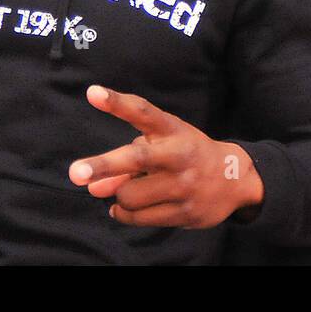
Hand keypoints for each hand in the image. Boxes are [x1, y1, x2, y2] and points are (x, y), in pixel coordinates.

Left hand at [68, 85, 262, 228]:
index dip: (117, 103)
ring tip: (130, 190)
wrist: (234, 179)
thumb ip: (124, 163)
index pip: (142, 111)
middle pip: (136, 158)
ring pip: (130, 195)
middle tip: (76, 173)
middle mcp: (179, 155)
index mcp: (172, 129)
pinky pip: (138, 218)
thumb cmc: (185, 156)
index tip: (92, 93)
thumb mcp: (159, 146)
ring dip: (120, 195)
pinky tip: (127, 208)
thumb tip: (92, 188)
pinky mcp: (185, 212)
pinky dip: (124, 213)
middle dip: (104, 165)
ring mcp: (183, 186)